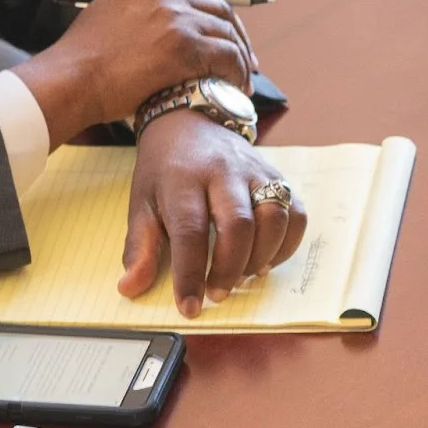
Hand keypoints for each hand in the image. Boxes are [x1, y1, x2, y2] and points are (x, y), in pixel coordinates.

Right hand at [15, 0, 256, 146]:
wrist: (73, 78)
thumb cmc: (86, 56)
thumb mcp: (109, 11)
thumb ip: (138, 3)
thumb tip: (157, 2)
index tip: (232, 10)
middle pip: (222, 7)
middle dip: (239, 35)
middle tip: (245, 60)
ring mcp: (176, 19)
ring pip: (229, 34)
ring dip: (241, 61)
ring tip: (241, 83)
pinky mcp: (185, 48)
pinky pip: (228, 57)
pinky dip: (237, 73)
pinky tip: (234, 88)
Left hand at [118, 111, 307, 318]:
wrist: (190, 121)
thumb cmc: (165, 169)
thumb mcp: (141, 202)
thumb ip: (140, 247)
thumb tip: (130, 288)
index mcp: (182, 178)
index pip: (189, 231)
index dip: (190, 274)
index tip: (189, 306)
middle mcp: (222, 171)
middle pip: (238, 225)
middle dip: (230, 269)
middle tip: (218, 293)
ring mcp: (255, 171)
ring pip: (273, 218)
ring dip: (262, 257)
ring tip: (244, 276)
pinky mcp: (277, 174)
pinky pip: (296, 212)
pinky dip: (287, 243)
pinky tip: (267, 259)